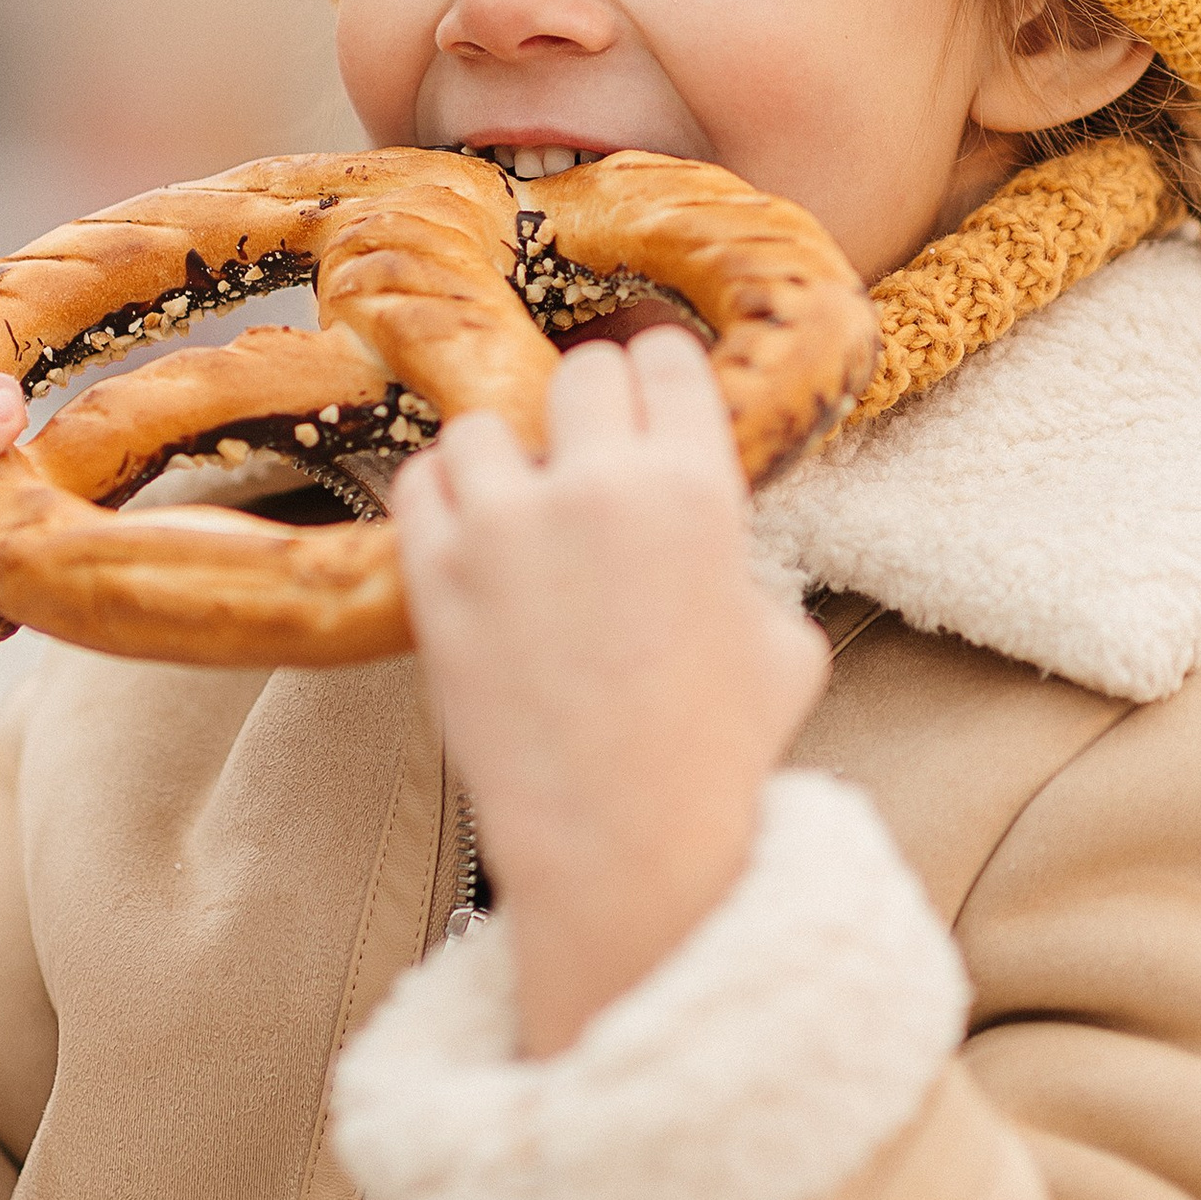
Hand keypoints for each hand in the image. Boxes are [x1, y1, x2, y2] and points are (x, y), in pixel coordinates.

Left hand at [393, 327, 828, 1056]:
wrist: (623, 841)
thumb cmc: (716, 755)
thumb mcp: (781, 644)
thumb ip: (748, 569)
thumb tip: (726, 555)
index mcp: (698, 487)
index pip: (664, 358)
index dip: (657, 376)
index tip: (645, 399)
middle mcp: (598, 484)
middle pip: (579, 373)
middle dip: (588, 411)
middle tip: (586, 457)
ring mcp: (505, 525)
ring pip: (483, 423)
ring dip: (504, 457)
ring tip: (518, 508)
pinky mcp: (435, 572)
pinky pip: (419, 481)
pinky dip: (441, 497)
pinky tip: (466, 533)